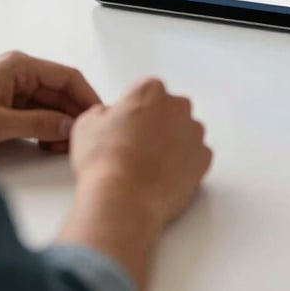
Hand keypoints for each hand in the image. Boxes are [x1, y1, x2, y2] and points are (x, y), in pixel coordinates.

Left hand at [0, 51, 100, 149]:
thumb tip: (69, 126)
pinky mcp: (2, 100)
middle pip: (59, 90)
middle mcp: (18, 71)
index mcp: (21, 65)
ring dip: (59, 122)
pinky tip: (46, 143)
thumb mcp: (0, 123)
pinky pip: (34, 110)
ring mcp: (10, 85)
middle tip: (82, 137)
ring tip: (63, 145)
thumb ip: (39, 124)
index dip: (86, 95)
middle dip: (73, 113)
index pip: (67, 76)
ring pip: (48, 102)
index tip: (99, 115)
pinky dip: (44, 126)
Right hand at [60, 78, 211, 288]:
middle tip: (137, 148)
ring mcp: (194, 132)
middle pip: (169, 110)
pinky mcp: (204, 158)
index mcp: (150, 90)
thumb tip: (109, 117)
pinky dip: (184, 165)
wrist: (123, 201)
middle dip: (157, 124)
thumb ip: (102, 112)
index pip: (146, 92)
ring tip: (150, 167)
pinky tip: (164, 178)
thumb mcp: (86, 126)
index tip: (125, 128)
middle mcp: (178, 105)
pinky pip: (196, 157)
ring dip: (172, 144)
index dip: (134, 111)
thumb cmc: (103, 162)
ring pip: (185, 132)